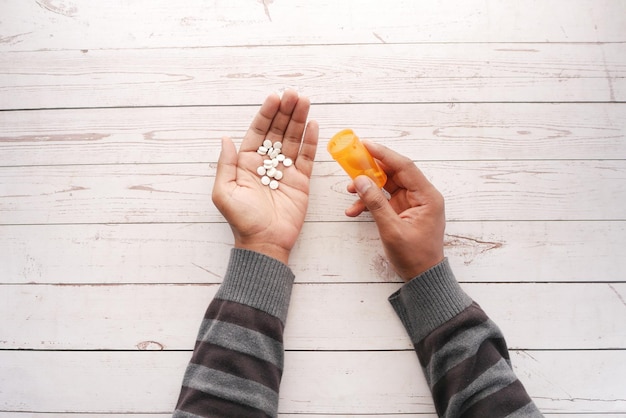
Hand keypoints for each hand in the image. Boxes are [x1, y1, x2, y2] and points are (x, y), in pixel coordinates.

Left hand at [212, 90, 318, 264]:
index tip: (274, 97)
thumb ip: (226, 164)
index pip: (258, 132)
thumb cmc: (242, 220)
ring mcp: (285, 170)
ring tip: (305, 101)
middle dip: (285, 111)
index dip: (266, 114)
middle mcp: (266, 163)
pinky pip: (306, 157)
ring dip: (299, 120)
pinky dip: (310, 141)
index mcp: (246, 163)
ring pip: (293, 139)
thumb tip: (225, 138)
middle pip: (278, 131)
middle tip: (293, 93)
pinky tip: (313, 124)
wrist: (265, 242)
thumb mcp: (224, 192)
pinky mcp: (301, 180)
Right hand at [345, 141, 444, 280]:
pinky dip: (370, 202)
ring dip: (368, 187)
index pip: (404, 166)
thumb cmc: (414, 256)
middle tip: (352, 162)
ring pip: (387, 185)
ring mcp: (412, 203)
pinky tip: (354, 210)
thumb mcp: (392, 229)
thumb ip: (376, 203)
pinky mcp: (403, 211)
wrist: (422, 277)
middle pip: (394, 173)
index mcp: (427, 196)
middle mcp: (422, 195)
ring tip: (350, 191)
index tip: (365, 144)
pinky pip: (384, 199)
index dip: (384, 154)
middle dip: (372, 169)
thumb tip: (361, 181)